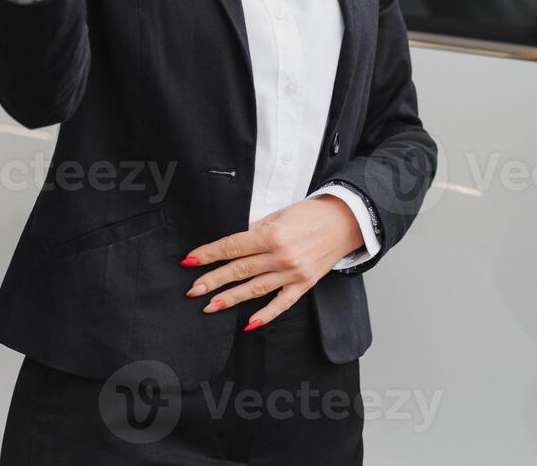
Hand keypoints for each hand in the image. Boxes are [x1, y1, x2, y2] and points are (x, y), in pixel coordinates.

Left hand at [180, 195, 363, 329]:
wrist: (346, 221)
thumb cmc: (312, 214)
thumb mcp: (280, 214)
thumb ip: (256, 229)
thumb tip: (234, 244)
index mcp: (272, 234)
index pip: (232, 246)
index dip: (209, 254)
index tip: (190, 260)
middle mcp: (281, 255)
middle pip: (239, 269)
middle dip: (213, 280)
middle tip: (193, 290)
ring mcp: (293, 272)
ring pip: (255, 288)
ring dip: (231, 298)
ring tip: (210, 306)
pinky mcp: (304, 284)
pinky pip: (282, 303)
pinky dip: (266, 315)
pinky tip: (250, 324)